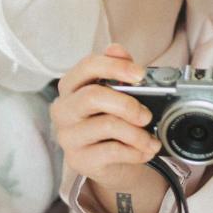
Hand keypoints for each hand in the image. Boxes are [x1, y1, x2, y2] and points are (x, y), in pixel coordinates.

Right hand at [53, 46, 163, 199]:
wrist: (109, 163)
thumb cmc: (110, 120)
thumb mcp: (116, 93)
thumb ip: (116, 70)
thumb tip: (117, 49)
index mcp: (70, 86)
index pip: (87, 66)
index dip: (116, 67)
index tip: (140, 75)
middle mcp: (63, 110)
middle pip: (93, 96)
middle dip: (127, 104)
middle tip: (146, 114)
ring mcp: (68, 136)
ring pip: (106, 125)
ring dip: (137, 133)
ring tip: (150, 139)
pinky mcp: (78, 159)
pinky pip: (112, 151)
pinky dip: (136, 151)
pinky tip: (144, 151)